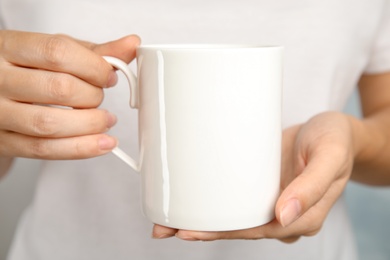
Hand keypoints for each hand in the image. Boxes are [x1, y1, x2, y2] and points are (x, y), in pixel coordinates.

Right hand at [0, 30, 139, 158]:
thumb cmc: (28, 69)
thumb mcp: (57, 53)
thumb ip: (95, 52)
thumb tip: (131, 45)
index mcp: (9, 47)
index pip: (57, 53)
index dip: (93, 67)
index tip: (109, 76)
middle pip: (58, 89)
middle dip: (92, 96)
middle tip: (100, 97)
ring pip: (50, 124)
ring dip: (90, 125)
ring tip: (106, 121)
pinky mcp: (4, 142)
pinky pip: (44, 150)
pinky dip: (80, 149)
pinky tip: (101, 143)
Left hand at [152, 112, 354, 241]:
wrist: (332, 130)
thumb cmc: (335, 140)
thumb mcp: (330, 156)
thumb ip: (312, 186)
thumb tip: (282, 215)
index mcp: (301, 215)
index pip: (256, 230)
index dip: (223, 234)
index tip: (190, 231)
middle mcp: (282, 213)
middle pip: (238, 228)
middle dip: (202, 230)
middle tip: (163, 227)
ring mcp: (270, 200)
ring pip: (233, 216)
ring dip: (201, 218)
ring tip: (165, 217)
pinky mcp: (260, 185)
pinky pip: (235, 198)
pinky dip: (212, 200)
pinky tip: (190, 197)